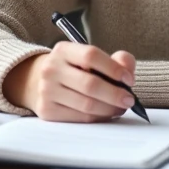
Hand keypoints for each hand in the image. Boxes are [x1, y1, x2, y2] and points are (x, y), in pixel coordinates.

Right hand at [3, 41, 137, 121]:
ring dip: (109, 109)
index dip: (114, 68)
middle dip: (115, 94)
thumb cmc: (75, 69)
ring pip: (86, 104)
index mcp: (63, 50)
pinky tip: (106, 114)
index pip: (91, 55)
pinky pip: (80, 117)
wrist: (39, 82)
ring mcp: (46, 91)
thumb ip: (117, 59)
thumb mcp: (92, 57)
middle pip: (90, 84)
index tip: (129, 79)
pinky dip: (98, 117)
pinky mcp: (47, 111)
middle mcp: (51, 69)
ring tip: (120, 108)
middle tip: (129, 99)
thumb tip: (127, 70)